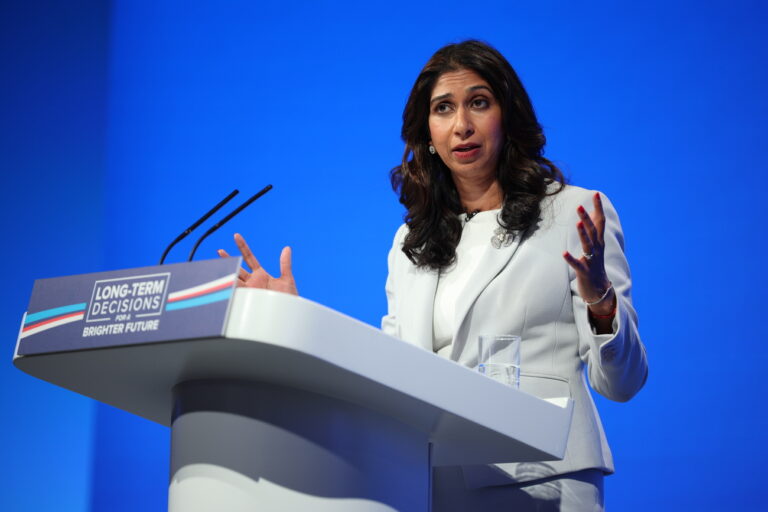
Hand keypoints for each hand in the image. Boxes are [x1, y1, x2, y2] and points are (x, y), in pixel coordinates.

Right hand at [217, 233, 297, 295]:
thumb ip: (285, 264)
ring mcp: (248, 291)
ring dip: (226, 271)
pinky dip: (228, 287)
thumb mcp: (287, 279)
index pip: (249, 257)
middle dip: (228, 259)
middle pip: (237, 267)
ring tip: (218, 264)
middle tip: (220, 251)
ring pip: (234, 278)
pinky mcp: (247, 300)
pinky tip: (222, 282)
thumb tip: (287, 249)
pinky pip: (235, 292)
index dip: (242, 247)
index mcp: (261, 275)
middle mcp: (252, 282)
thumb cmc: (289, 299)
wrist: (288, 314)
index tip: (236, 236)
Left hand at [562, 193, 614, 315]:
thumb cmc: (595, 266)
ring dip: (582, 234)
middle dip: (587, 218)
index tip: (596, 193)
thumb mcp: (595, 248)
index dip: (598, 208)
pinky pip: (577, 265)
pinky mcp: (584, 272)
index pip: (600, 222)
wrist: (599, 291)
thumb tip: (590, 216)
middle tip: (579, 206)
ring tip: (577, 223)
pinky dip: (571, 259)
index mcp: (599, 243)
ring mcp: (591, 261)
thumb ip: (592, 232)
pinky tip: (564, 253)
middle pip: (593, 231)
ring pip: (588, 245)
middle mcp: (597, 250)